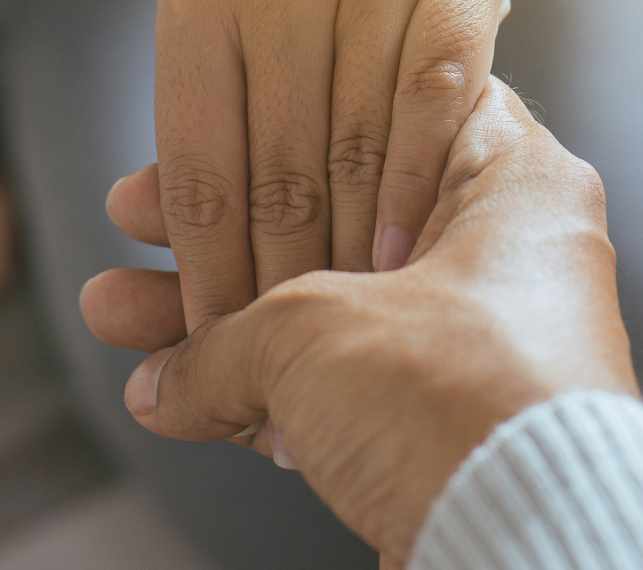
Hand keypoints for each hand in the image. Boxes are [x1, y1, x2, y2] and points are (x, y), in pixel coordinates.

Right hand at [84, 79, 636, 567]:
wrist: (528, 559)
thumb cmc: (465, 402)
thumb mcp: (311, 328)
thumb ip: (223, 338)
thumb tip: (165, 375)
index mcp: (507, 181)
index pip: (370, 116)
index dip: (265, 130)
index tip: (196, 148)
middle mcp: (502, 254)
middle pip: (329, 215)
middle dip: (215, 232)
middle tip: (135, 220)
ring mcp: (478, 342)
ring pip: (324, 306)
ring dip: (215, 320)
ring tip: (114, 310)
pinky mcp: (450, 424)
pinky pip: (339, 384)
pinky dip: (260, 390)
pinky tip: (169, 394)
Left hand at [110, 0, 510, 332]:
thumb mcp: (226, 29)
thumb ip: (201, 124)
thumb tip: (136, 228)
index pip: (195, 166)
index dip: (202, 271)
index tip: (214, 344)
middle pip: (275, 165)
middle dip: (276, 277)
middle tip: (285, 351)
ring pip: (355, 138)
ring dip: (349, 246)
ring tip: (343, 315)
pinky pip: (435, 91)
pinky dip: (416, 180)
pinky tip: (405, 248)